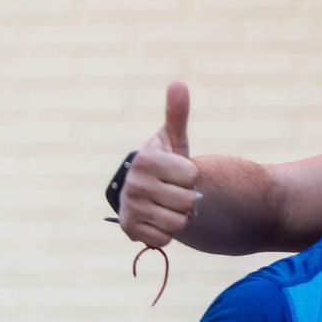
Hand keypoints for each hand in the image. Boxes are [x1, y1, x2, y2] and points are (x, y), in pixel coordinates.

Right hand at [119, 82, 201, 248]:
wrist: (147, 193)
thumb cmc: (165, 163)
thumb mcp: (173, 139)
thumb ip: (177, 114)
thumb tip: (178, 83)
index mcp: (145, 160)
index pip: (192, 176)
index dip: (190, 176)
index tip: (177, 172)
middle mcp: (133, 184)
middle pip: (188, 201)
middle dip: (186, 198)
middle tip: (172, 191)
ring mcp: (130, 208)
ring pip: (179, 222)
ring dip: (178, 216)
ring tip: (166, 205)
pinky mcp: (130, 230)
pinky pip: (166, 239)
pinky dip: (166, 232)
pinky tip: (157, 219)